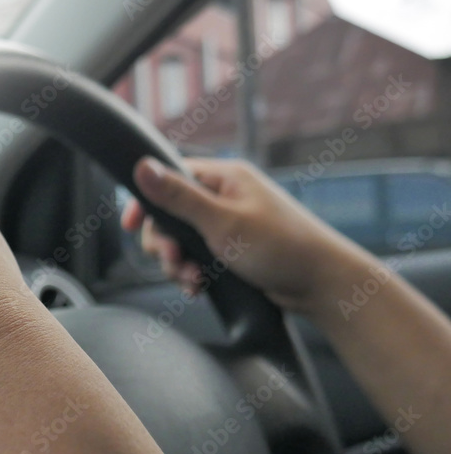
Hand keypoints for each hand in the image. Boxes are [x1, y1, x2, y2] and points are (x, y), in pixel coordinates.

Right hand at [120, 157, 367, 313]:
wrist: (323, 285)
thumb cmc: (282, 248)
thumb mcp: (222, 222)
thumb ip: (178, 197)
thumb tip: (142, 168)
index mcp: (225, 177)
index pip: (170, 178)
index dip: (146, 203)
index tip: (130, 225)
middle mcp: (226, 196)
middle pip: (171, 214)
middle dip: (165, 244)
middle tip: (174, 263)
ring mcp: (230, 222)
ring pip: (183, 240)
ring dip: (179, 263)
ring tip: (192, 280)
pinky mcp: (234, 248)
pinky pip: (199, 256)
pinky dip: (194, 272)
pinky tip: (200, 286)